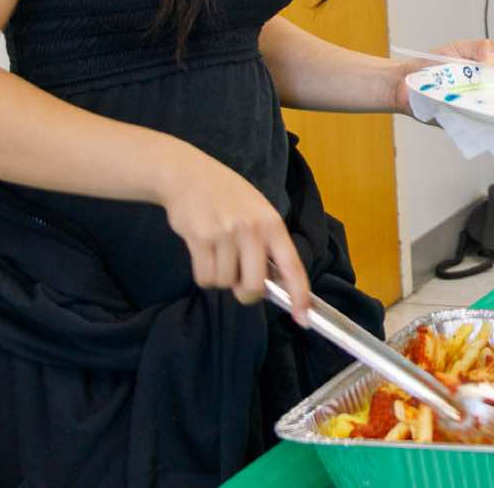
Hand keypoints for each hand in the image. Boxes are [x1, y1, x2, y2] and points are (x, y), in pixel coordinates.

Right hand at [156, 145, 311, 322]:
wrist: (189, 175)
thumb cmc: (228, 196)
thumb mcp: (258, 211)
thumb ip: (267, 244)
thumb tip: (274, 284)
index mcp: (272, 224)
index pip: (292, 266)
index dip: (300, 295)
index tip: (304, 318)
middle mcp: (252, 230)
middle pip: (254, 286)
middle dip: (247, 293)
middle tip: (240, 282)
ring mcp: (225, 234)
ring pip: (226, 283)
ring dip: (221, 277)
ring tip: (218, 252)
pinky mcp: (200, 239)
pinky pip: (205, 278)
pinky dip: (204, 274)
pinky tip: (204, 253)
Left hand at [391, 39, 493, 114]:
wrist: (403, 81)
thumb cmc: (430, 64)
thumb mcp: (459, 47)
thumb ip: (480, 48)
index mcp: (485, 76)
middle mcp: (481, 94)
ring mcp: (471, 110)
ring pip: (490, 113)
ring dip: (493, 110)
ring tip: (492, 104)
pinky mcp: (458, 123)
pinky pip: (472, 125)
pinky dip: (475, 122)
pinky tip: (475, 114)